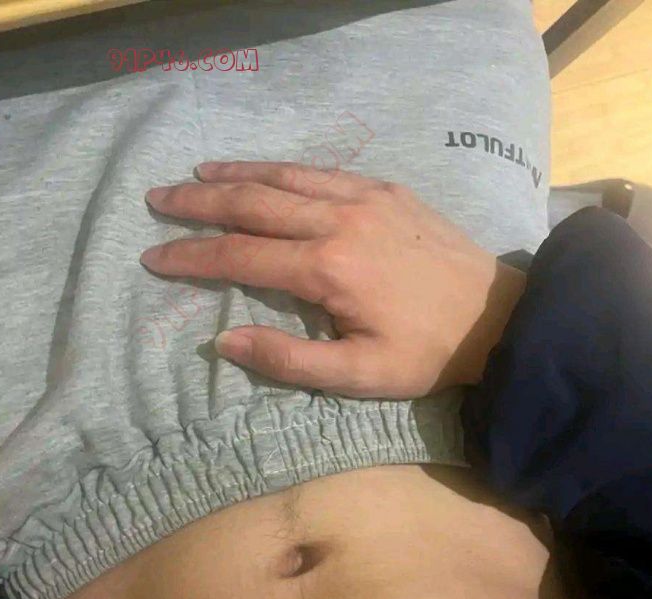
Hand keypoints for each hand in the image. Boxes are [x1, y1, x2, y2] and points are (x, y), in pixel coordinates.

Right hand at [140, 161, 526, 398]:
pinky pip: (321, 171)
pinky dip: (282, 169)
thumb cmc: (427, 353)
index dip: (192, 256)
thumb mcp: (359, 375)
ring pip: (284, 178)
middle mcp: (338, 221)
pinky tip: (263, 171)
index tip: (155, 256)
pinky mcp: (385, 190)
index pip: (240, 256)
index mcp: (327, 269)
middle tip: (158, 199)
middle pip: (252, 205)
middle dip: (199, 203)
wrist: (497, 315)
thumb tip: (224, 342)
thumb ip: (289, 360)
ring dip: (235, 175)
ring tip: (196, 175)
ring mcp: (364, 197)